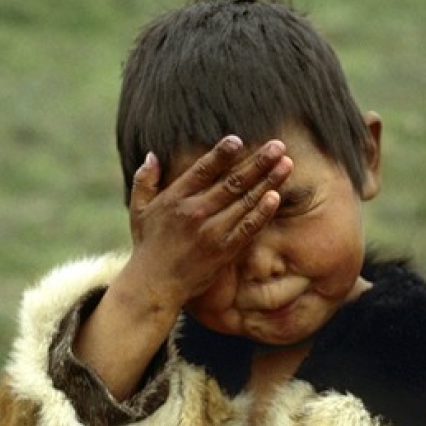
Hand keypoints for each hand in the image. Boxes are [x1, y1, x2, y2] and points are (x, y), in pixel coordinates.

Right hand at [123, 135, 292, 309]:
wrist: (154, 285)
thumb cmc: (147, 246)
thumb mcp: (138, 210)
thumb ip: (144, 180)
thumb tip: (152, 154)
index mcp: (176, 198)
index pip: (203, 169)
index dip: (222, 154)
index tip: (238, 140)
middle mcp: (195, 212)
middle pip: (232, 182)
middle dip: (258, 162)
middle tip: (278, 146)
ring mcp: (211, 232)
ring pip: (245, 202)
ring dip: (268, 181)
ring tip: (286, 164)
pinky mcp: (223, 251)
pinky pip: (247, 228)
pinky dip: (262, 213)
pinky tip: (276, 197)